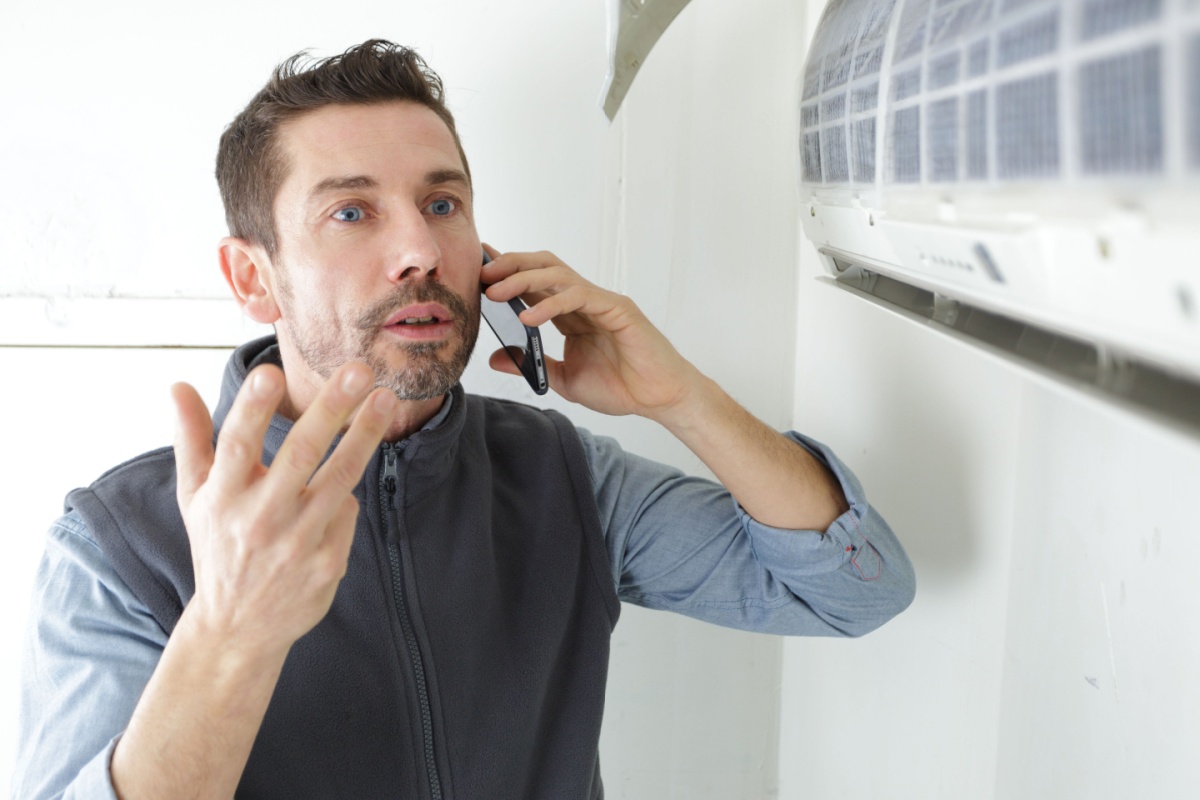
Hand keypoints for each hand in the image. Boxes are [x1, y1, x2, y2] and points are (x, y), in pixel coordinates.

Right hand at [171, 362, 395, 658]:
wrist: (237, 628)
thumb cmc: (218, 547)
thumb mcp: (194, 498)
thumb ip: (192, 440)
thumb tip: (178, 386)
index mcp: (222, 498)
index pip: (236, 446)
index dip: (251, 409)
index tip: (271, 372)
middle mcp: (258, 519)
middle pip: (300, 455)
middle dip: (330, 409)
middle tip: (358, 370)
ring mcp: (296, 543)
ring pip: (338, 479)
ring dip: (365, 437)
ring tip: (386, 400)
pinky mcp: (327, 563)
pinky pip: (347, 511)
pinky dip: (346, 494)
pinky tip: (347, 476)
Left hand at [481, 245, 701, 422]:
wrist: (658, 399)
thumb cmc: (621, 387)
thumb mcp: (564, 378)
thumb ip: (532, 365)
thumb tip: (495, 357)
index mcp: (571, 314)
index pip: (535, 283)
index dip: (507, 272)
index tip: (478, 268)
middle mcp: (584, 301)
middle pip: (544, 267)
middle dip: (510, 265)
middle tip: (481, 274)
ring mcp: (602, 301)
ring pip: (558, 275)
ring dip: (523, 279)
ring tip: (496, 292)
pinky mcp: (618, 309)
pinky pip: (580, 296)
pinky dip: (551, 303)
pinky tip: (528, 318)